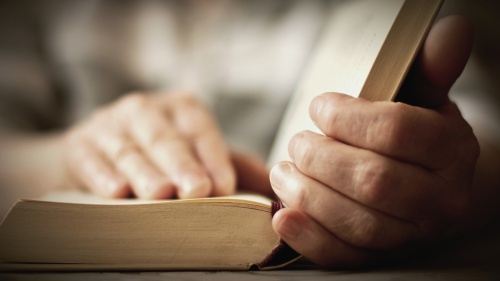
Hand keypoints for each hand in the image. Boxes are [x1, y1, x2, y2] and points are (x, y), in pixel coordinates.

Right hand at [63, 92, 235, 198]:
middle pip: (165, 138)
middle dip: (181, 164)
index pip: (200, 129)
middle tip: (196, 190)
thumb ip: (232, 165)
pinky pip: (91, 159)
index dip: (213, 156)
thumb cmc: (159, 153)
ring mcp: (109, 125)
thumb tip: (274, 186)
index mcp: (180, 108)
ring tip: (159, 194)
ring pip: (129, 150)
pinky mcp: (79, 144)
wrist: (98, 150)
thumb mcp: (194, 150)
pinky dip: (102, 175)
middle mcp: (145, 109)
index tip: (224, 186)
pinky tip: (116, 192)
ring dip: (144, 172)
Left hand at [270, 15, 477, 266]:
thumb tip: (452, 30)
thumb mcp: (424, 99)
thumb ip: (430, 69)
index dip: (347, 117)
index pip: (396, 132)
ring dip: (308, 193)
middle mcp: (440, 201)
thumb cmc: (415, 136)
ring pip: (356, 222)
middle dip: (321, 157)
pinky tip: (282, 217)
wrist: (426, 186)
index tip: (319, 108)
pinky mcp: (380, 258)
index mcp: (452, 152)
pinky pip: (344, 257)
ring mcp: (410, 236)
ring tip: (282, 170)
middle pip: (373, 181)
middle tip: (297, 142)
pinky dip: (308, 238)